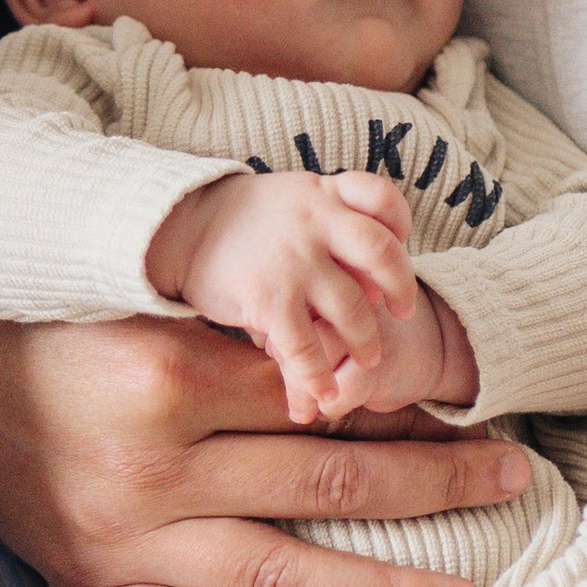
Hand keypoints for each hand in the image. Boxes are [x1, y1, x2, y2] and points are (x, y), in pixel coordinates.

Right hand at [0, 265, 531, 586]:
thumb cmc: (49, 319)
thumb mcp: (142, 300)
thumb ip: (237, 333)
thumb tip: (351, 355)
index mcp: (171, 371)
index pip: (322, 397)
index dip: (409, 407)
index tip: (480, 416)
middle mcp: (157, 461)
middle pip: (328, 479)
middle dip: (434, 488)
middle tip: (514, 489)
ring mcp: (127, 536)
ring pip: (282, 572)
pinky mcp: (95, 586)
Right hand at [151, 170, 477, 423]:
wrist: (182, 228)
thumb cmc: (246, 223)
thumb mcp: (293, 199)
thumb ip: (333, 223)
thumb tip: (372, 279)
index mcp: (323, 194)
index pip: (382, 199)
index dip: (402, 226)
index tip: (400, 247)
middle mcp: (314, 222)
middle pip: (381, 252)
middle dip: (401, 286)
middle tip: (404, 312)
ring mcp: (293, 260)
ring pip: (352, 306)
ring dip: (366, 339)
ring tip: (370, 357)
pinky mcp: (268, 296)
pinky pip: (305, 344)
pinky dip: (318, 374)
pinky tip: (324, 392)